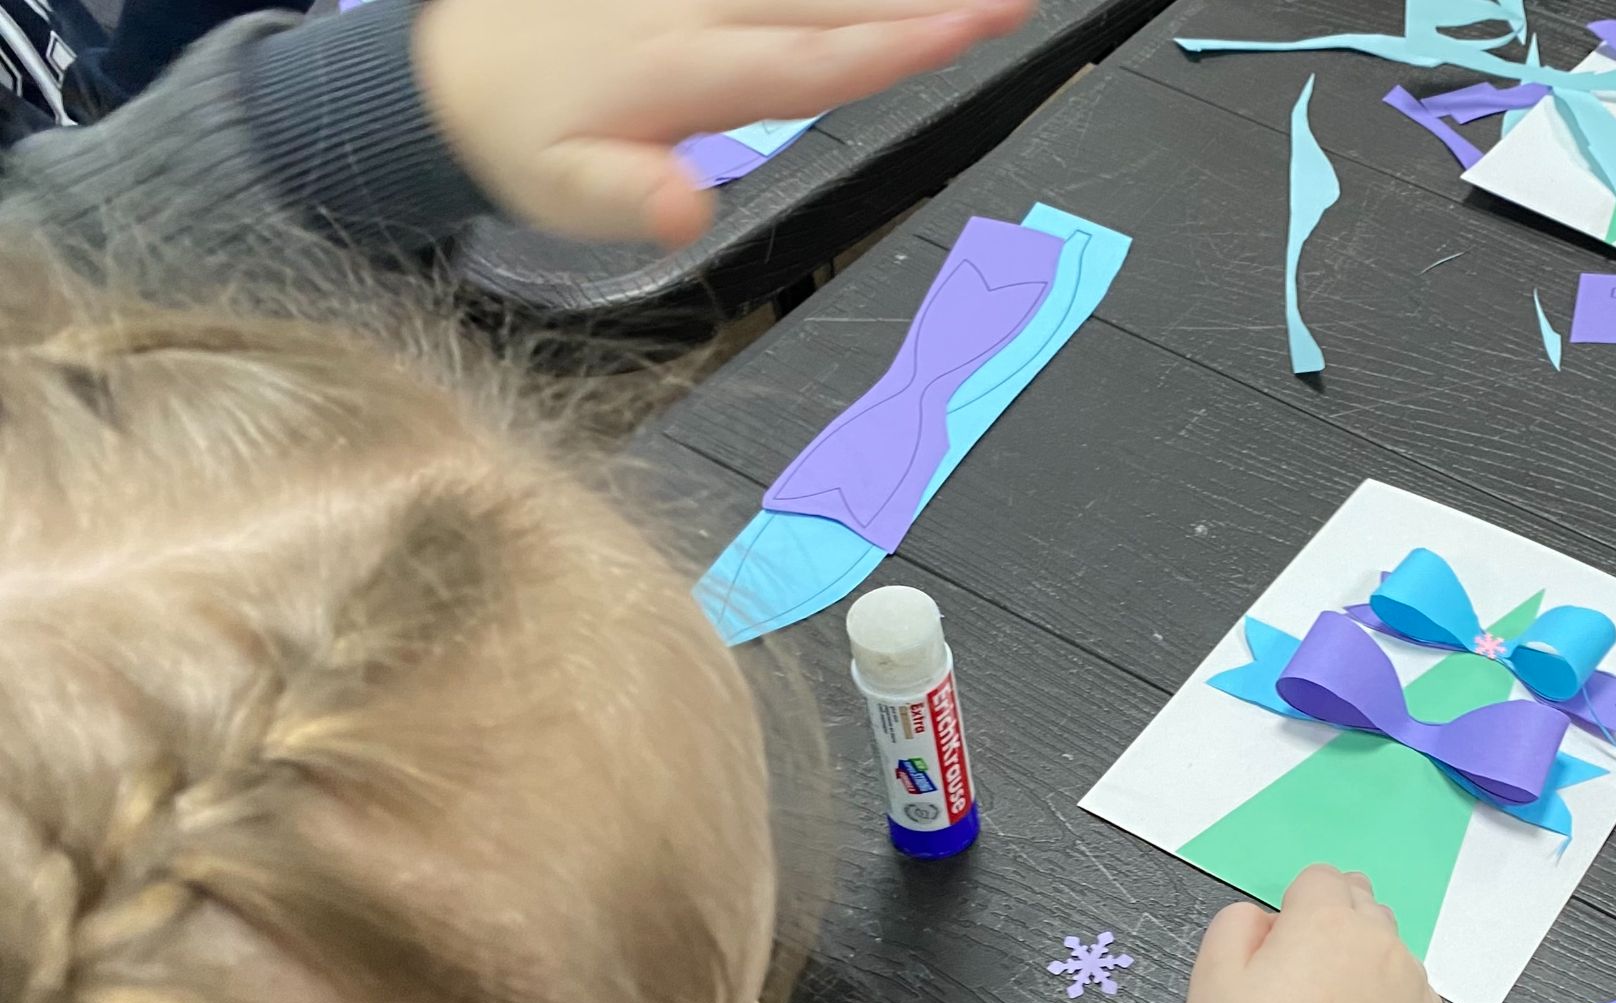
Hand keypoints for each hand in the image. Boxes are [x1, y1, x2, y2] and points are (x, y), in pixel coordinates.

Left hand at [413, 0, 1033, 244]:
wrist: (441, 67)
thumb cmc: (515, 136)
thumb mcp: (556, 194)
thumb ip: (628, 199)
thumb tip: (688, 208)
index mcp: (687, 72)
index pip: (820, 62)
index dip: (903, 46)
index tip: (975, 29)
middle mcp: (700, 9)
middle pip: (838, 3)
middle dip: (932, 1)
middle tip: (1013, 0)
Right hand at [1185, 865, 1449, 1002]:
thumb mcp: (1210, 977)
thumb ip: (1239, 922)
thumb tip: (1272, 921)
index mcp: (1328, 921)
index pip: (1320, 878)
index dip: (1295, 908)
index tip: (1278, 948)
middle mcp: (1384, 945)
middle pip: (1364, 907)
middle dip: (1335, 927)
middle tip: (1301, 981)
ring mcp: (1417, 992)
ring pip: (1392, 954)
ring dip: (1365, 966)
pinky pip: (1414, 1000)